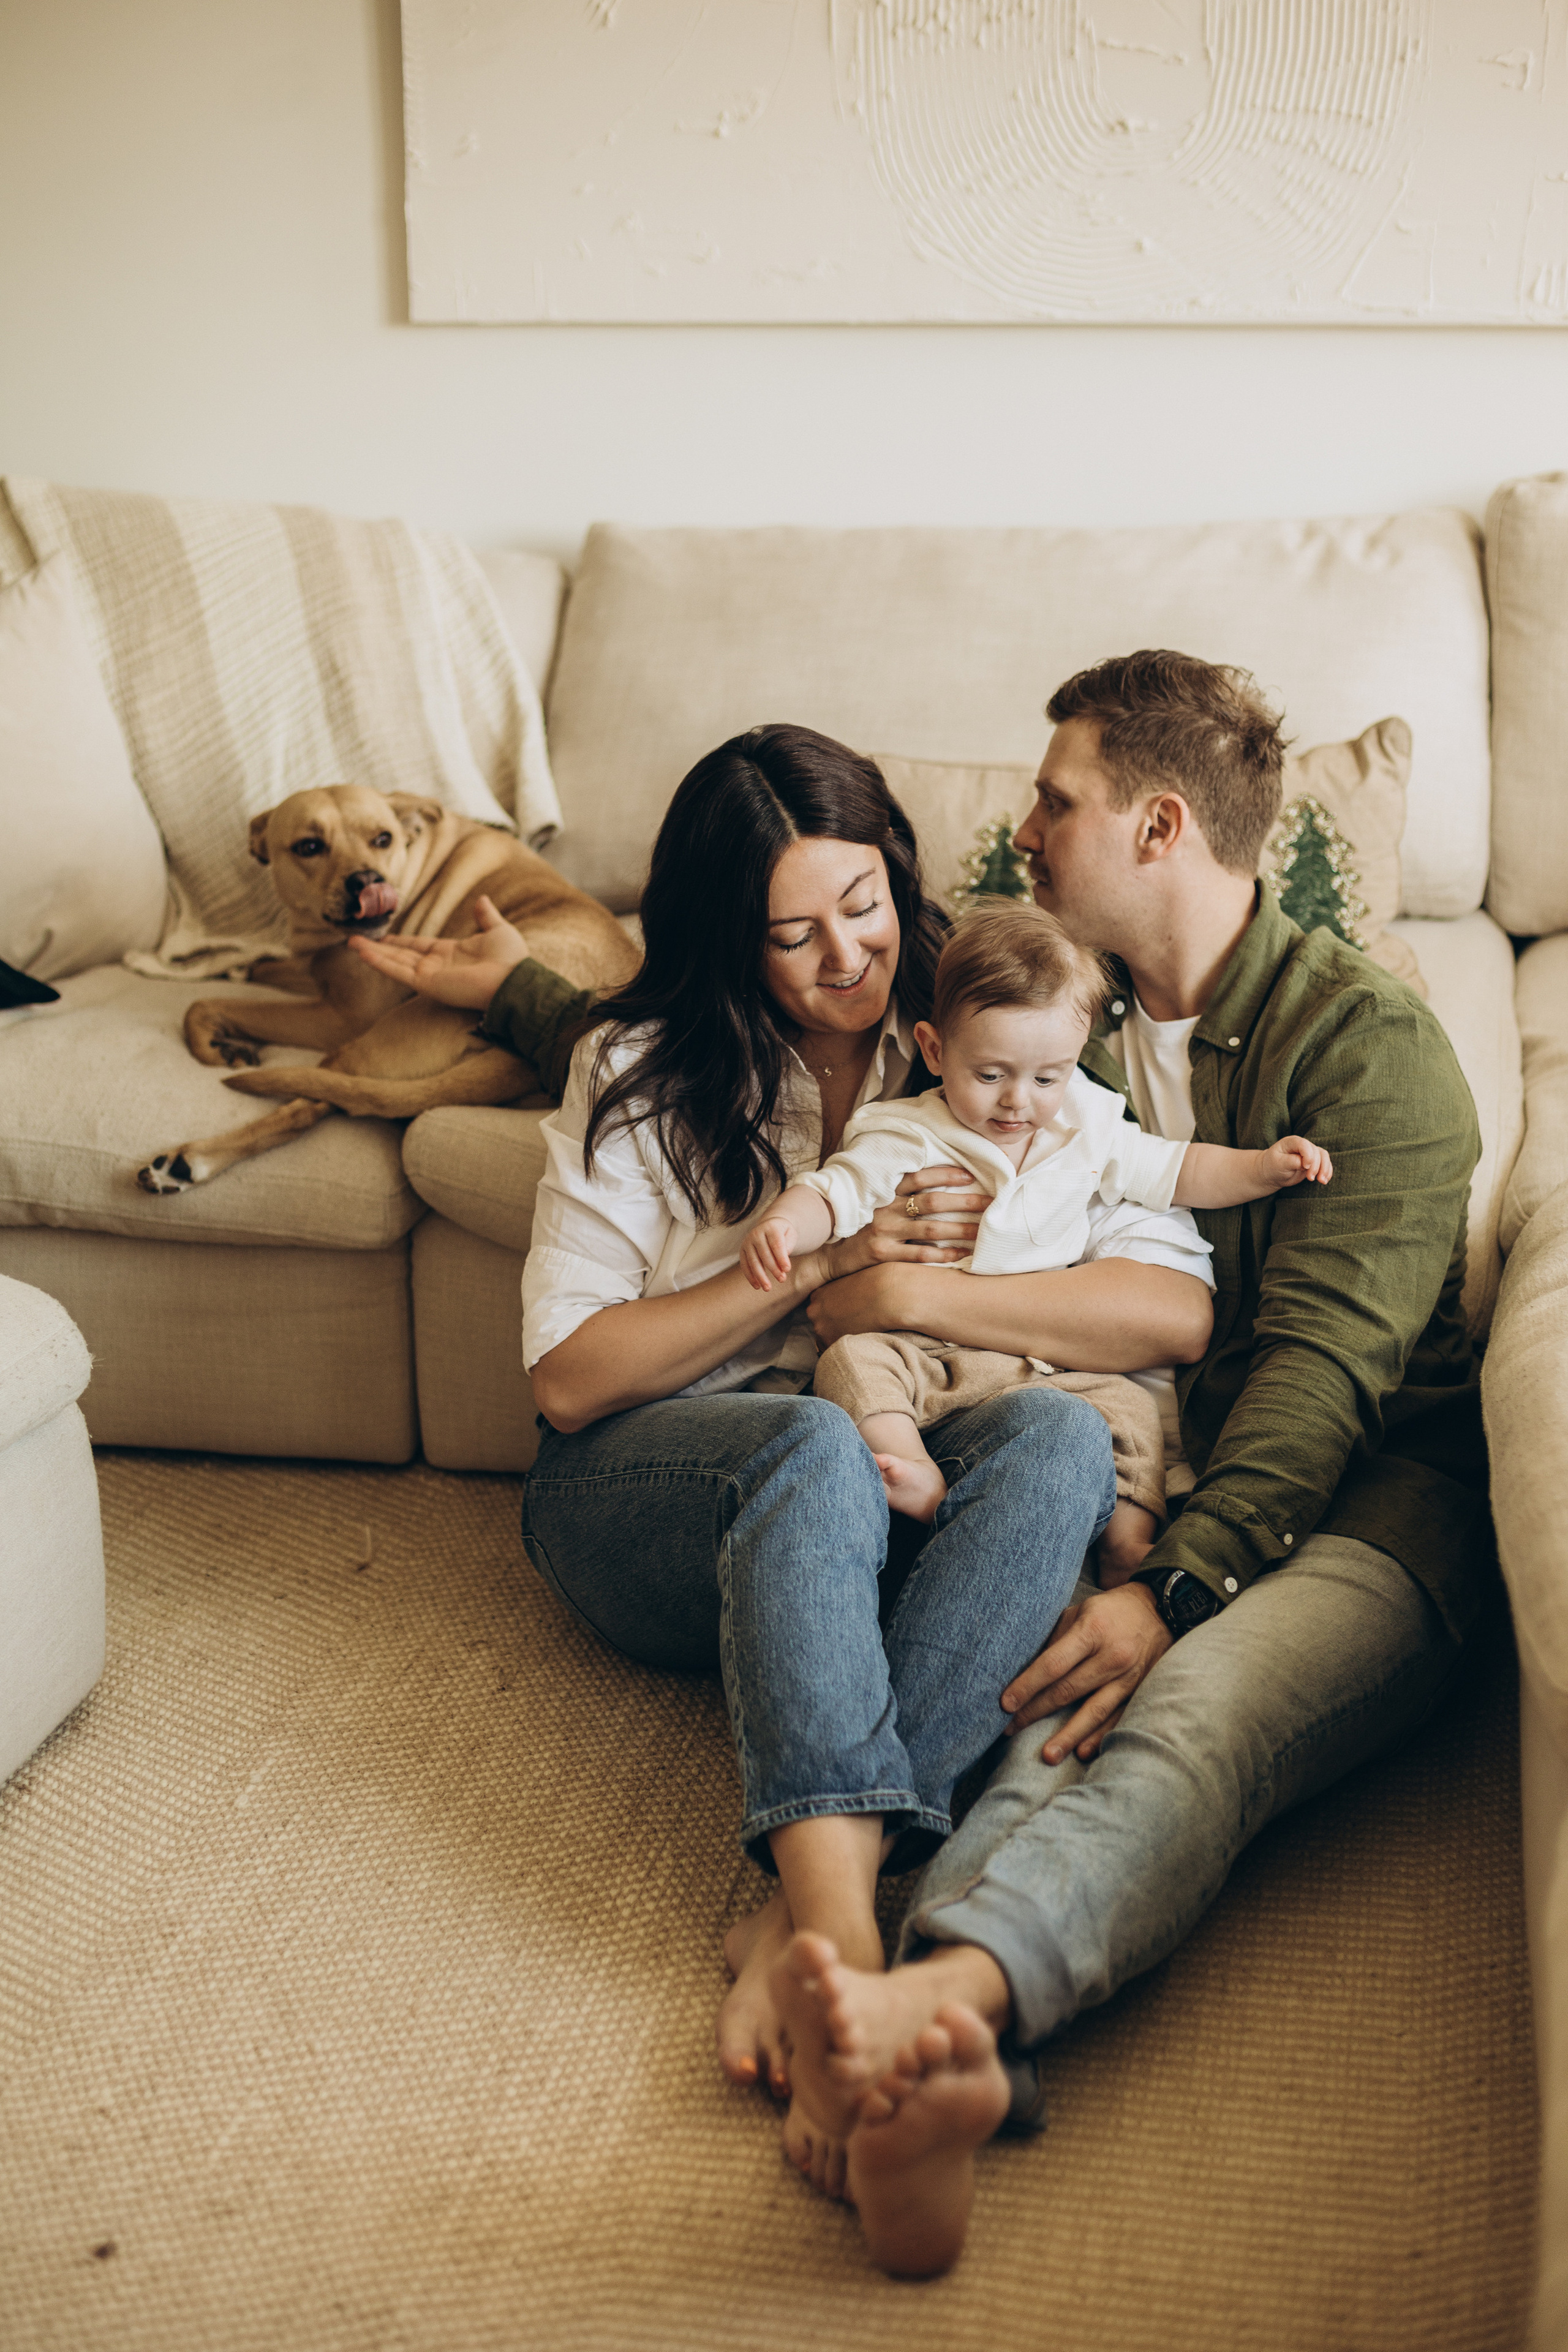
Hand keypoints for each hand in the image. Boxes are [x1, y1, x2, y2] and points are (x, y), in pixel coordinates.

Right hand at [348, 894, 529, 1009]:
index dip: (401, 941)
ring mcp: (430, 976)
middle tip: (355, 941)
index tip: (385, 937)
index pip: (419, 946)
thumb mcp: (497, 930)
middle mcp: (437, 966)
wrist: (514, 980)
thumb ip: (486, 916)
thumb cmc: (511, 960)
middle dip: (378, 948)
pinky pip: (397, 971)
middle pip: (400, 955)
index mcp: (451, 953)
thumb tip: (482, 899)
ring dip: (372, 953)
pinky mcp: (426, 983)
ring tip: (351, 944)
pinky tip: (363, 953)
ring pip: (393, 962)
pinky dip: (379, 962)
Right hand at [741, 1216, 795, 1292]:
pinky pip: (745, 1265)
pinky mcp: (742, 1250)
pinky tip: (757, 1286)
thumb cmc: (782, 1233)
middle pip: (765, 1254)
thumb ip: (788, 1246)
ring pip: (753, 1261)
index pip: (776, 1244)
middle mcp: (756, 1233)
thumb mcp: (790, 1234)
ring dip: (761, 1276)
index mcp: (770, 1228)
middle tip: (782, 1279)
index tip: (787, 1270)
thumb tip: (782, 1262)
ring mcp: (747, 1242)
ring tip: (768, 1288)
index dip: (781, 1257)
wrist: (768, 1224)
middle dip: (773, 1269)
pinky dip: (750, 1277)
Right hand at [869, 1165, 986, 1258]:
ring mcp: (884, 1232)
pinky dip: (943, 1254)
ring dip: (960, 1230)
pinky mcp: (882, 1255)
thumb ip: (899, 1194)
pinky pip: (919, 1255)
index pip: (919, 1177)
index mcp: (885, 1192)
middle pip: (932, 1202)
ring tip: (983, 1233)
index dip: (945, 1174)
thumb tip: (936, 1186)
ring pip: (930, 1230)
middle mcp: (885, 1209)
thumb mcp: (876, 1203)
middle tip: (991, 1203)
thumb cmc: (861, 1224)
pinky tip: (961, 1254)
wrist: (830, 1252)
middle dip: (964, 1202)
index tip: (970, 1176)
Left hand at [1001, 1583, 1171, 1763]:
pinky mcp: (1141, 1691)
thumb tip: (1025, 1672)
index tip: (1005, 1704)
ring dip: (1068, 1735)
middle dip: (1036, 1712)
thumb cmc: (1109, 1611)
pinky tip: (1083, 1752)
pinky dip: (1100, 1736)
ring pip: (1094, 1711)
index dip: (1028, 1685)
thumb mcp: (1079, 1612)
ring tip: (1047, 1756)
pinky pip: (1118, 1718)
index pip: (1053, 1663)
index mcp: (1091, 1631)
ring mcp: (1130, 1677)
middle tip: (1009, 1730)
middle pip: (1068, 1690)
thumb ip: (1054, 1640)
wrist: (1160, 1612)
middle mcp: (1112, 1656)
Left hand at [1261, 1135, 1332, 1189]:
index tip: (1305, 1167)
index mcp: (1292, 1142)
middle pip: (1316, 1152)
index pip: (1304, 1145)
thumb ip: (1292, 1161)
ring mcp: (1310, 1153)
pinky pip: (1325, 1164)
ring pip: (1323, 1156)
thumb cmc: (1273, 1166)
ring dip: (1325, 1169)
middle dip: (1316, 1166)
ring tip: (1322, 1181)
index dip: (1308, 1155)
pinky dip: (1327, 1172)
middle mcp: (1303, 1145)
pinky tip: (1324, 1181)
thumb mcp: (1278, 1164)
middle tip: (1311, 1179)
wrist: (1272, 1173)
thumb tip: (1306, 1164)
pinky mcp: (1314, 1162)